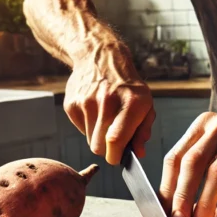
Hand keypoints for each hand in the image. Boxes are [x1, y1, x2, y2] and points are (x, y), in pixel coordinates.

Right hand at [63, 41, 154, 164]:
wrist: (101, 58)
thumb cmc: (127, 87)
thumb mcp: (145, 104)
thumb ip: (143, 131)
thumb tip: (138, 153)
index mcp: (131, 103)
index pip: (116, 140)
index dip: (115, 156)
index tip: (117, 158)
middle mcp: (107, 102)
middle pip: (98, 146)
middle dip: (107, 150)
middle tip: (113, 141)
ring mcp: (86, 102)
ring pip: (89, 140)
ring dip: (97, 137)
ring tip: (105, 120)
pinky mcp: (71, 104)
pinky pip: (80, 129)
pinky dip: (88, 126)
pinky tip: (95, 111)